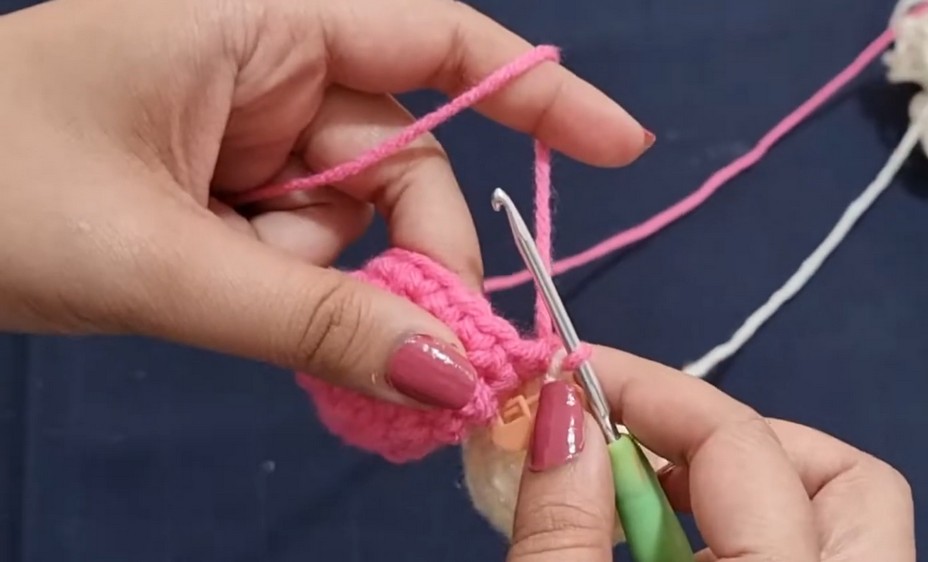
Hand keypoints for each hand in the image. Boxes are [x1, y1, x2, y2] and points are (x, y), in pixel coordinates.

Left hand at [0, 0, 649, 407]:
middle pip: (405, 160)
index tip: (622, 150)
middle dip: (411, 253)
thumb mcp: (158, 257)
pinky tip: (236, 306)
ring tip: (239, 305)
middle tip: (414, 349)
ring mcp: (244, 129)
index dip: (539, 92)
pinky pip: (303, 243)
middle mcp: (267, 64)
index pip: (435, 38)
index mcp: (258, 21)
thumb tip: (451, 375)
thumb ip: (310, 320)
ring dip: (328, 283)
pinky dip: (295, 291)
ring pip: (353, 218)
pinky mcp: (223, 186)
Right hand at [507, 346, 914, 561]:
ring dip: (741, 482)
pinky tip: (669, 549)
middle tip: (629, 444)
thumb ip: (562, 530)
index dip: (647, 392)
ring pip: (841, 521)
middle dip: (730, 433)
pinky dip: (745, 533)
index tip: (566, 376)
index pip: (741, 446)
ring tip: (645, 495)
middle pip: (843, 477)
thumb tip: (557, 411)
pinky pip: (812, 559)